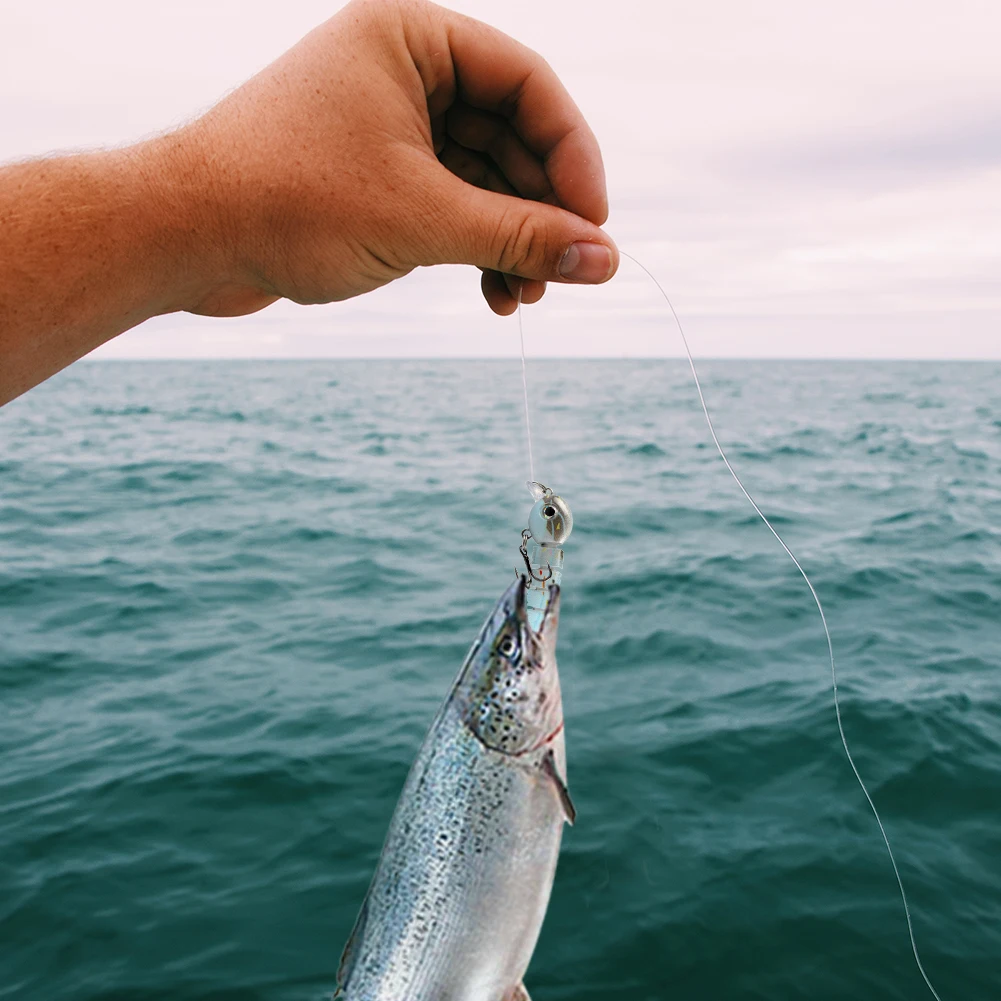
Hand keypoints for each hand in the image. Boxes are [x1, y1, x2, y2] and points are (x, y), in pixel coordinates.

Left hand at [162, 0, 616, 318]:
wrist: (183, 239)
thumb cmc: (286, 202)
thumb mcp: (422, 220)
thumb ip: (521, 237)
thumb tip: (606, 261)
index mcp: (411, 37)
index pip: (529, 84)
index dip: (573, 156)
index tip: (596, 225)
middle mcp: (402, 71)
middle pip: (511, 136)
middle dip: (540, 213)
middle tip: (564, 275)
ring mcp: (387, 125)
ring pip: (481, 179)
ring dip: (510, 241)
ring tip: (523, 298)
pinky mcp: (373, 177)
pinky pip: (448, 205)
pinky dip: (473, 249)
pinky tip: (491, 295)